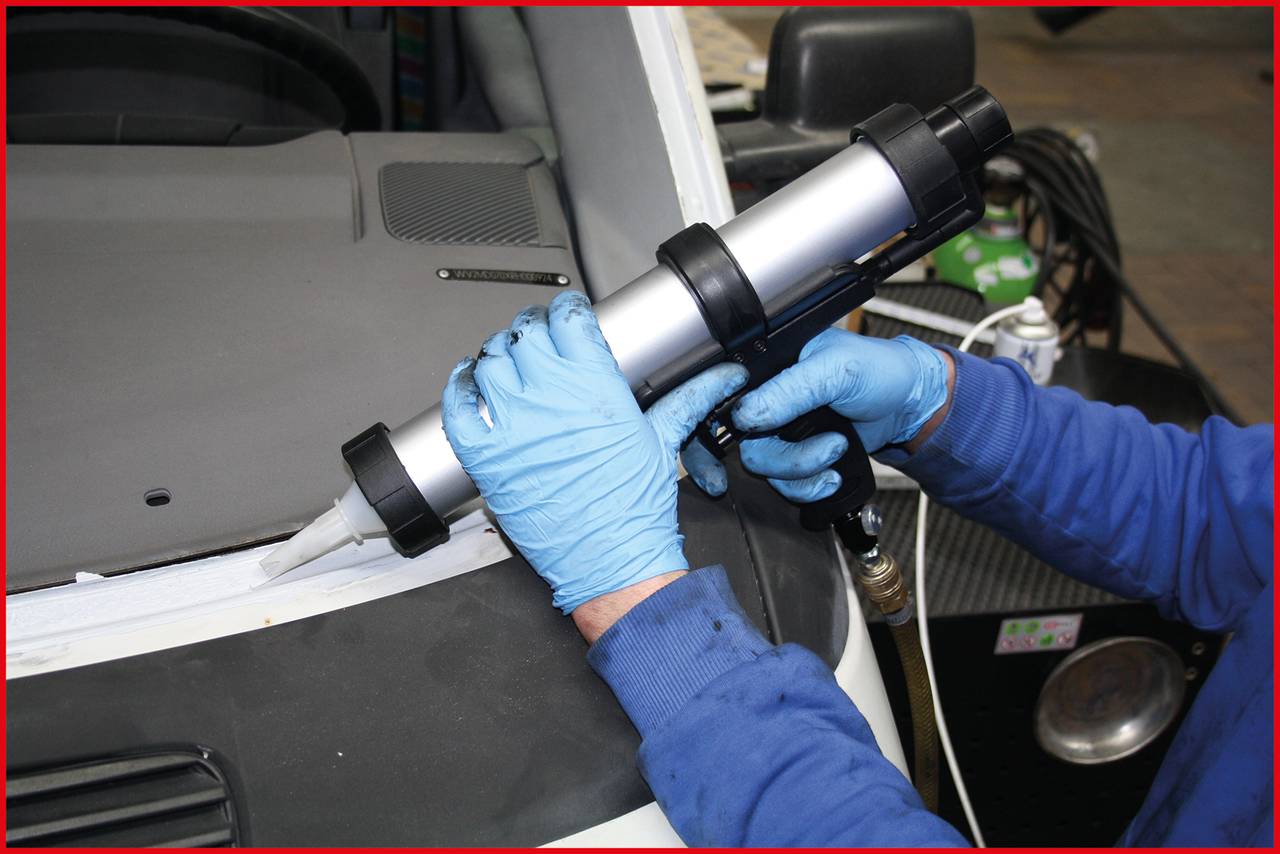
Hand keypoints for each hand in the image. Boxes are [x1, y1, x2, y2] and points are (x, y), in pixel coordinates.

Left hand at [441, 291, 748, 614]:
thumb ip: (689, 396)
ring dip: (498, 355)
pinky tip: (469, 384)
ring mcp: (513, 425)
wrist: (611, 563)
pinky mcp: (486, 457)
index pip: (568, 318)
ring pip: (489, 361)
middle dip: (532, 329)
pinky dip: (459, 388)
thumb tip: (724, 376)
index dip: (566, 311)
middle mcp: (549, 397)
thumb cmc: (634, 510)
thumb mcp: (662, 441)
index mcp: (594, 385)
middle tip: (539, 338)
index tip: (568, 317)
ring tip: (510, 363)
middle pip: (525, 334)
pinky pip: (457, 407)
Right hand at [683, 329, 951, 502]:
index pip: (719, 393)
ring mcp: (780, 432)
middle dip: (780, 457)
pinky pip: (783, 485)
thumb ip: (790, 389)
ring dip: (801, 470)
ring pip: (762, 467)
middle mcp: (764, 399)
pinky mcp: (796, 458)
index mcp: (765, 365)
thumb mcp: (836, 368)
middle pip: (739, 442)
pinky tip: (832, 475)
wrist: (908, 406)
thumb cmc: (877, 370)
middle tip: (816, 451)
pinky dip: (808, 487)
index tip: (742, 438)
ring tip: (836, 450)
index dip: (716, 421)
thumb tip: (746, 415)